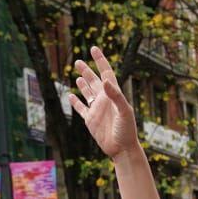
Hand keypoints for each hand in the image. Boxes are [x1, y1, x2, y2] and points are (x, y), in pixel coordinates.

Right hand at [70, 46, 139, 160]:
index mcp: (113, 95)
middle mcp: (104, 100)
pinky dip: (75, 102)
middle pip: (94, 81)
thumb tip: (104, 80)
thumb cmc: (127, 131)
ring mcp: (97, 110)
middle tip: (77, 61)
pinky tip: (71, 95)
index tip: (94, 48)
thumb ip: (116, 96)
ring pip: (88, 93)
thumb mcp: (124, 112)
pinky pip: (81, 109)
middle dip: (87, 71)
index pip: (106, 73)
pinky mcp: (91, 120)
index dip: (100, 60)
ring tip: (78, 75)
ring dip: (83, 84)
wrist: (122, 149)